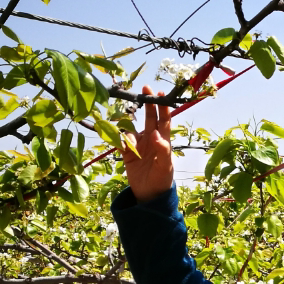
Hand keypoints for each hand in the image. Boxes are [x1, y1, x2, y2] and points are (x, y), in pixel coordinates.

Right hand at [121, 85, 173, 201]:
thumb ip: (162, 150)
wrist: (149, 195)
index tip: (158, 93)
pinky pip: (120, 142)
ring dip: (129, 132)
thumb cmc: (162, 180)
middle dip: (147, 104)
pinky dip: (119, 141)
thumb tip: (156, 134)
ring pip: (131, 129)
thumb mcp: (165, 166)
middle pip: (149, 118)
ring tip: (131, 148)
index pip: (164, 120)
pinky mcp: (127, 153)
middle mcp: (151, 140)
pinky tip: (121, 149)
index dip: (162, 107)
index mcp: (162, 141)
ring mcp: (139, 145)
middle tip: (144, 88)